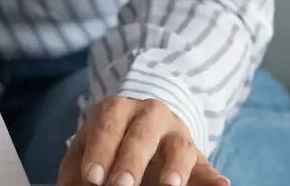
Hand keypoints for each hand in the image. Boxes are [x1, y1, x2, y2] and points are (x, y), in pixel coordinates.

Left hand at [58, 97, 229, 185]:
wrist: (138, 130)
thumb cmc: (106, 147)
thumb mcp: (87, 153)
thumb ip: (79, 170)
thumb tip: (76, 185)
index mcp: (117, 110)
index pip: (108, 125)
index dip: (100, 151)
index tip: (93, 177)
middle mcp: (149, 115)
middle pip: (142, 134)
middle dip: (131, 160)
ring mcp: (176, 133)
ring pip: (179, 144)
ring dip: (175, 167)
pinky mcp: (196, 155)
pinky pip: (206, 165)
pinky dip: (214, 178)